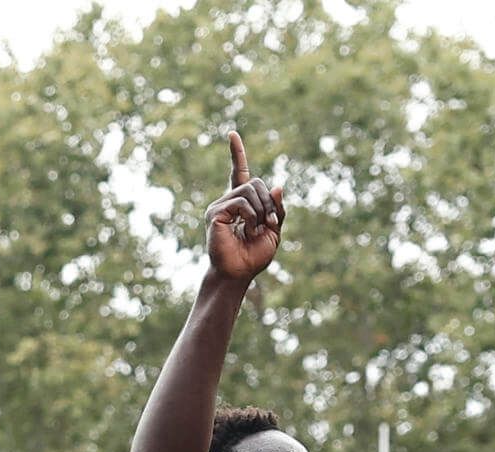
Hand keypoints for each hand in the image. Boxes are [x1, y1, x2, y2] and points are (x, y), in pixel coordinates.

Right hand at [206, 130, 284, 281]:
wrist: (239, 274)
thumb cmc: (254, 256)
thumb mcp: (274, 231)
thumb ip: (277, 210)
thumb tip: (279, 185)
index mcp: (242, 203)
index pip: (239, 173)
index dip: (237, 155)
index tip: (232, 134)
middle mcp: (228, 200)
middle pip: (255, 182)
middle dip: (269, 201)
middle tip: (269, 222)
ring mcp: (220, 205)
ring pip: (250, 190)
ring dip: (262, 210)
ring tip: (256, 229)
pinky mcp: (215, 213)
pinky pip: (242, 202)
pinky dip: (252, 216)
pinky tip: (248, 230)